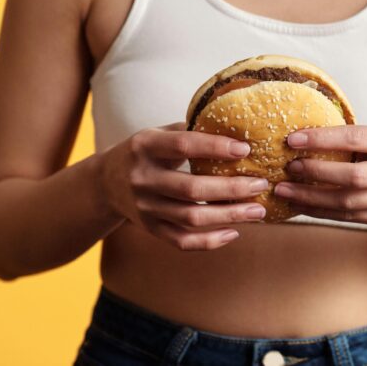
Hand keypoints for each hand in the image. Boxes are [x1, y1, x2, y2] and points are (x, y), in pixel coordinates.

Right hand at [98, 121, 270, 250]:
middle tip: (260, 185)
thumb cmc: (145, 152)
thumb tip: (236, 125)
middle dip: (231, 189)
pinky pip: (182, 241)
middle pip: (191, 189)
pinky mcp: (150, 228)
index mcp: (145, 146)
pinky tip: (233, 232)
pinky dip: (210, 241)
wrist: (105, 183)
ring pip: (190, 218)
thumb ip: (189, 130)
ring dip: (228, 216)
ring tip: (258, 211)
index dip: (215, 147)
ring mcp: (145, 207)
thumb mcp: (157, 133)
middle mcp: (142, 178)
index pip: (183, 145)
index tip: (245, 148)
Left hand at [273, 125, 366, 227]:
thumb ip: (358, 138)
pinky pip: (350, 218)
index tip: (293, 139)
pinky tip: (301, 205)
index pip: (355, 139)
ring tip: (285, 191)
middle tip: (288, 168)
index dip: (322, 139)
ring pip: (348, 203)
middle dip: (315, 172)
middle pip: (352, 176)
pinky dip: (322, 212)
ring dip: (311, 198)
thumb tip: (308, 137)